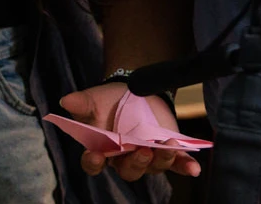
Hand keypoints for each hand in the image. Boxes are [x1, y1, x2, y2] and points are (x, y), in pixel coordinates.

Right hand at [57, 83, 201, 180]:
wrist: (135, 90)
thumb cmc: (109, 100)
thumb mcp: (95, 98)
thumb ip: (82, 102)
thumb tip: (66, 101)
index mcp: (102, 150)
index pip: (94, 163)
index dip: (94, 162)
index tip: (96, 155)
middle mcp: (124, 159)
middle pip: (128, 170)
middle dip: (135, 162)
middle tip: (142, 151)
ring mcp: (147, 156)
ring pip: (153, 166)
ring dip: (162, 160)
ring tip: (168, 146)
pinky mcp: (167, 151)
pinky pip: (178, 164)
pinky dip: (186, 166)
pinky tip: (194, 169)